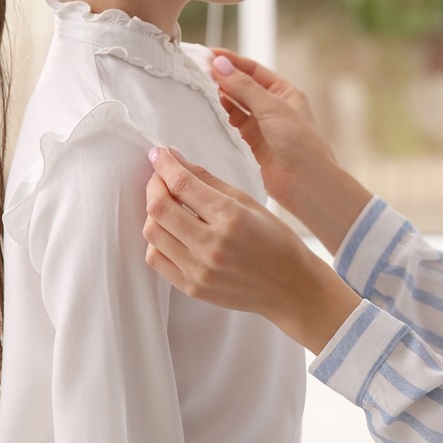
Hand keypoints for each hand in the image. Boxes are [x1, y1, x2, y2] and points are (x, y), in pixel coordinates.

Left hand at [144, 146, 360, 352]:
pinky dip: (156, 240)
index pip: (182, 184)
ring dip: (153, 212)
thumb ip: (208, 180)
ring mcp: (200, 270)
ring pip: (152, 232)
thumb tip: (175, 159)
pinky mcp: (192, 288)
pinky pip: (155, 259)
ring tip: (168, 204)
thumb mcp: (248, 202)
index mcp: (231, 217)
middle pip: (159, 208)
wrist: (290, 287)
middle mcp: (212, 245)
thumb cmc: (275, 240)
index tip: (158, 154)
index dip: (163, 164)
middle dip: (154, 185)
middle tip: (160, 177)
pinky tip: (171, 231)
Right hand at [207, 50, 327, 204]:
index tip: (209, 55)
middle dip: (222, 78)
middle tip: (197, 71)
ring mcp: (261, 127)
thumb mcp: (272, 108)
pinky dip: (220, 118)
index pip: (253, 70)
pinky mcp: (251, 145)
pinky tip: (207, 111)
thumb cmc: (300, 142)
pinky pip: (232, 127)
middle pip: (242, 87)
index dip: (231, 62)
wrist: (306, 183)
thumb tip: (220, 64)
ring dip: (219, 97)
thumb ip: (244, 87)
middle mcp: (272, 108)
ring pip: (235, 106)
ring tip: (198, 88)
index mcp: (284, 93)